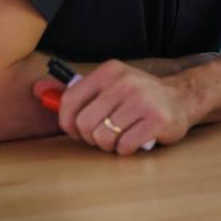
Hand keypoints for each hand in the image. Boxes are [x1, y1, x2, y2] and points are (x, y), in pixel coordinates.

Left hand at [32, 60, 196, 154]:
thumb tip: (37, 90)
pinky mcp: (157, 120)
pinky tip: (136, 139)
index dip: (69, 124)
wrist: (183, 98)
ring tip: (123, 135)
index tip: (81, 129)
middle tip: (107, 134)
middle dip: (92, 137)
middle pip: (85, 124)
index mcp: (110, 71)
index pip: (70, 102)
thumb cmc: (140, 97)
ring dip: (110, 145)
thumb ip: (76, 91)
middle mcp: (125, 82)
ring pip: (103, 138)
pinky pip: (125, 146)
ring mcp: (142, 100)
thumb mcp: (109, 85)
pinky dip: (127, 149)